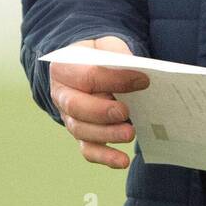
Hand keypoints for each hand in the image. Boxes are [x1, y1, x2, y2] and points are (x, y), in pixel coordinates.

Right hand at [49, 36, 149, 169]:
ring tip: (131, 133)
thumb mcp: (106, 44)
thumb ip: (117, 54)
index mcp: (64, 67)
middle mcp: (61, 94)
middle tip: (126, 113)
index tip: (143, 80)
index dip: (115, 79)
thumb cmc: (99, 55)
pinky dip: (105, 157)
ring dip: (107, 135)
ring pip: (82, 130)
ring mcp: (69, 117)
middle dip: (102, 112)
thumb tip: (138, 71)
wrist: (86, 66)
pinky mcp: (81, 134)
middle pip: (77, 107)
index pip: (88, 75)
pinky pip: (88, 149)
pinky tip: (122, 161)